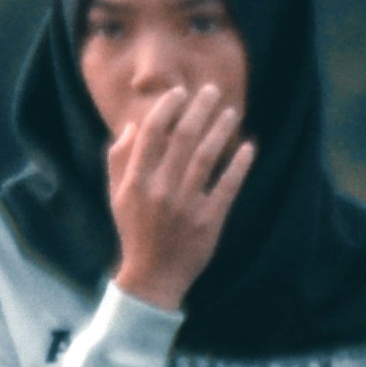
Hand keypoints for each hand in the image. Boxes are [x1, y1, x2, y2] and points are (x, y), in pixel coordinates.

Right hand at [104, 84, 252, 313]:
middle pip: (183, 139)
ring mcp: (186, 206)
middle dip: (199, 109)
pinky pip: (227, 187)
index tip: (180, 92)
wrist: (153, 276)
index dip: (167, 108)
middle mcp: (161, 190)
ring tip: (231, 111)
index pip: (153, 134)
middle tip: (212, 90)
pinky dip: (238, 165)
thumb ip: (119, 160)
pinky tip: (248, 146)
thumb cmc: (135, 231)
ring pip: (206, 157)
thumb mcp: (117, 196)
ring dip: (220, 130)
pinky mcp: (209, 221)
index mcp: (136, 181)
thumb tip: (132, 126)